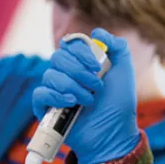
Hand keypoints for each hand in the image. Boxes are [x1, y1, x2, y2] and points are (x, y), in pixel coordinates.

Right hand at [32, 28, 139, 163]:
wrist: (114, 132)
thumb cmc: (119, 104)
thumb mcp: (124, 71)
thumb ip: (117, 46)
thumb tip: (97, 32)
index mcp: (80, 63)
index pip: (69, 45)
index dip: (81, 52)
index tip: (97, 65)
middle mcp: (65, 74)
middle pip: (58, 58)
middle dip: (79, 71)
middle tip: (96, 86)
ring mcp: (55, 91)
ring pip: (50, 75)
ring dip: (73, 86)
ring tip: (89, 100)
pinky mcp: (46, 108)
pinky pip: (40, 93)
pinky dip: (56, 96)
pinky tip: (72, 103)